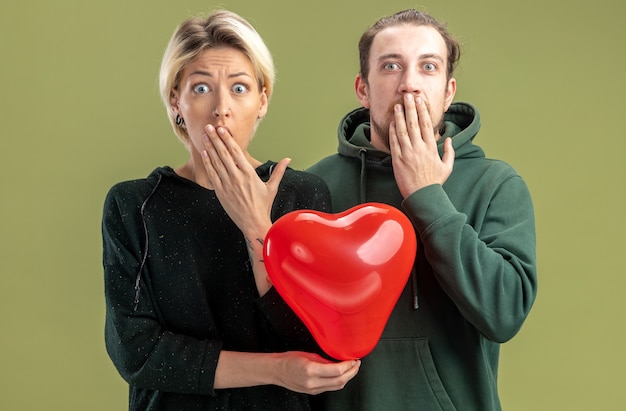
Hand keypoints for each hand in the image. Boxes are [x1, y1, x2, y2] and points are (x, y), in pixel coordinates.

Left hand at [200, 124, 288, 238]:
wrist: (253, 223)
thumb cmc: (263, 206)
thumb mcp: (272, 187)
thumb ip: (278, 171)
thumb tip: (288, 159)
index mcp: (249, 174)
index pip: (236, 152)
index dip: (228, 139)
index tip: (222, 129)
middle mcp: (237, 177)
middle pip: (223, 154)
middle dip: (215, 139)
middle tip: (209, 127)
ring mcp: (227, 184)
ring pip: (216, 162)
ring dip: (210, 148)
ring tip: (205, 136)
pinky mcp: (220, 192)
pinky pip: (212, 174)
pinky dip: (208, 163)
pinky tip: (205, 153)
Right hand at [272, 352, 360, 394]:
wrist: (277, 371)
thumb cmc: (289, 360)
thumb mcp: (308, 355)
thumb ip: (325, 360)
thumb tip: (339, 361)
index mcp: (311, 370)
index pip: (337, 370)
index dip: (349, 365)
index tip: (353, 359)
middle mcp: (313, 382)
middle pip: (340, 380)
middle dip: (352, 372)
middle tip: (356, 364)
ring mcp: (313, 389)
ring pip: (337, 386)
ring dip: (347, 378)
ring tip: (352, 369)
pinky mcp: (313, 392)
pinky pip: (330, 388)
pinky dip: (339, 381)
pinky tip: (341, 374)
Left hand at [389, 93, 453, 197]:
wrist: (422, 196)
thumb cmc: (434, 183)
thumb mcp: (447, 167)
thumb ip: (449, 152)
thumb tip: (448, 139)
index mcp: (431, 148)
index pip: (426, 125)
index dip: (422, 111)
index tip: (420, 101)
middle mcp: (419, 148)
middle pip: (414, 124)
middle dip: (410, 108)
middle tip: (407, 96)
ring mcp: (408, 154)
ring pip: (402, 131)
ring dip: (399, 117)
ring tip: (397, 106)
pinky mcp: (398, 160)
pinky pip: (394, 143)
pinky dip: (393, 131)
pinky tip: (392, 123)